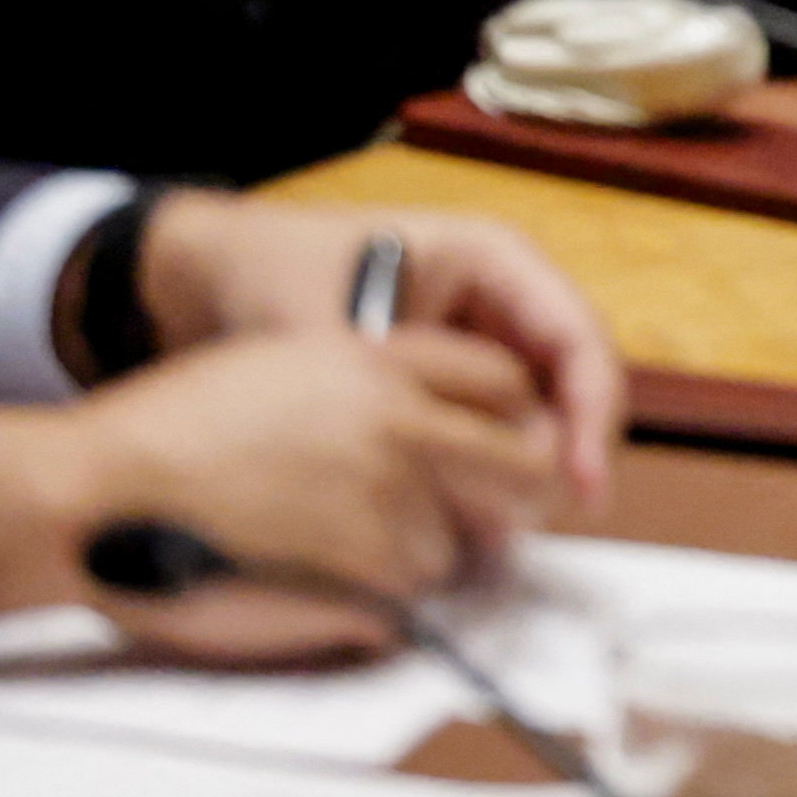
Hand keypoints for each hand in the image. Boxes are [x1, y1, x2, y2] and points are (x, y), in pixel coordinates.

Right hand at [0, 327, 570, 654]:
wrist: (90, 491)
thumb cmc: (168, 430)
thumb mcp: (283, 363)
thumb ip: (371, 384)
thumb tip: (433, 426)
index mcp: (383, 362)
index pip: (507, 381)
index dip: (508, 421)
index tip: (492, 450)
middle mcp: (403, 426)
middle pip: (525, 465)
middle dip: (512, 498)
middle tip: (479, 523)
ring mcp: (388, 505)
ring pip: (459, 548)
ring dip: (416, 562)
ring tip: (337, 559)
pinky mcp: (363, 579)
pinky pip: (407, 603)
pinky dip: (373, 609)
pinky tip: (312, 591)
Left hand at [141, 195, 621, 510]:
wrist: (205, 274)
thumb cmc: (272, 275)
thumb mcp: (335, 329)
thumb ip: (394, 395)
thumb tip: (449, 477)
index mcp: (493, 260)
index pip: (577, 337)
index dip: (592, 412)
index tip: (580, 484)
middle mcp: (501, 298)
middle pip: (572, 381)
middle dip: (565, 453)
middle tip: (533, 525)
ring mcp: (475, 338)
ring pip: (537, 410)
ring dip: (529, 471)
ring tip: (498, 537)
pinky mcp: (446, 377)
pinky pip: (489, 426)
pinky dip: (484, 473)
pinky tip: (461, 521)